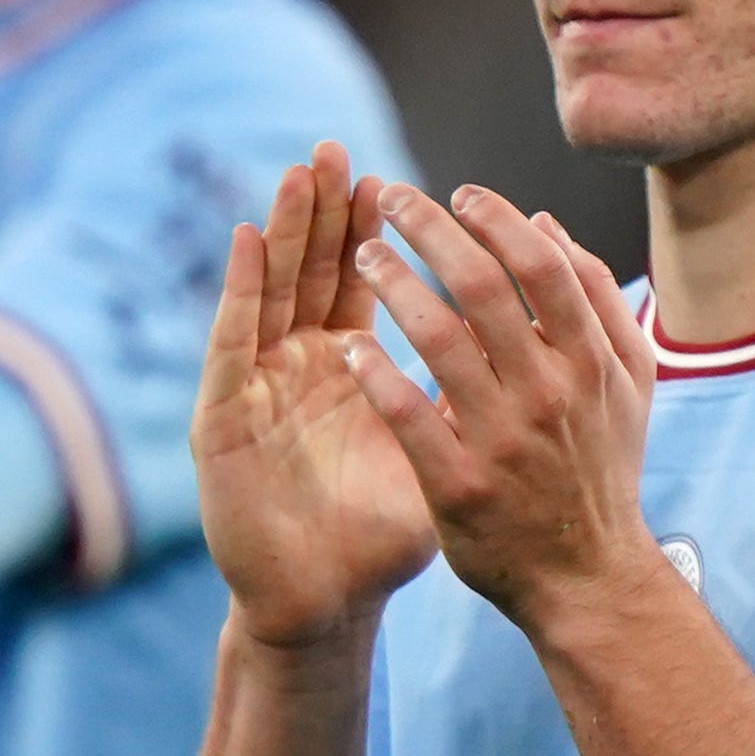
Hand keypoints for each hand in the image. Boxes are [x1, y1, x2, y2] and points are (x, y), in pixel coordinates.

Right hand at [192, 147, 442, 648]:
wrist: (320, 606)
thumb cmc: (377, 542)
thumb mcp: (438, 462)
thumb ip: (465, 405)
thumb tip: (533, 352)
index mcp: (345, 374)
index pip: (358, 286)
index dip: (372, 235)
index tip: (391, 180)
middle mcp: (294, 372)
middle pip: (308, 274)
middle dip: (322, 212)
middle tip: (335, 149)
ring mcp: (255, 391)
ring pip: (268, 293)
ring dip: (280, 230)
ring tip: (296, 173)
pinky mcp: (221, 420)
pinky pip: (231, 344)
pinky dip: (237, 291)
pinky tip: (243, 243)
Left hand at [342, 181, 664, 629]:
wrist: (587, 577)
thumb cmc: (601, 469)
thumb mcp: (630, 384)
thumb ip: (599, 302)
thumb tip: (548, 225)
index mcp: (591, 362)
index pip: (542, 265)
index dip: (497, 218)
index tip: (458, 192)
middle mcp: (549, 392)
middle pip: (484, 285)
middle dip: (432, 229)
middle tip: (390, 198)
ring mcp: (503, 439)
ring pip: (439, 338)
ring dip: (395, 284)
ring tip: (363, 254)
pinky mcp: (457, 484)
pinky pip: (406, 415)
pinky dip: (375, 373)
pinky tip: (351, 346)